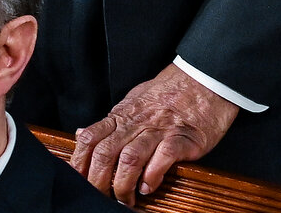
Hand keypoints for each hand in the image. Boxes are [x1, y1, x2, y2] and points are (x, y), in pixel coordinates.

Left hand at [69, 66, 237, 204]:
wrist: (202, 80)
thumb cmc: (167, 93)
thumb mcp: (133, 101)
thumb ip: (109, 123)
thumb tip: (81, 135)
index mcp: (122, 114)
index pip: (91, 138)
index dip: (79, 162)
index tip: (77, 181)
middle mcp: (137, 122)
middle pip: (106, 153)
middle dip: (98, 181)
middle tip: (101, 198)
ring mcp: (159, 129)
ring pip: (130, 158)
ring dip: (123, 184)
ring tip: (126, 199)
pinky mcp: (182, 137)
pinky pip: (163, 156)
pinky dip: (153, 175)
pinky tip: (149, 186)